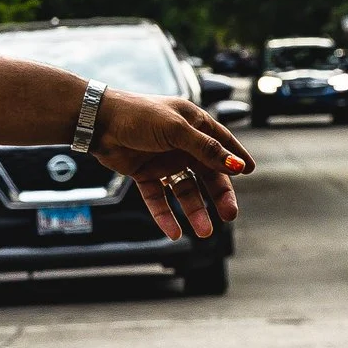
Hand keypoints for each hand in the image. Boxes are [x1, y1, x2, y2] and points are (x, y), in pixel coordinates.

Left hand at [92, 93, 254, 239]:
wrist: (98, 122)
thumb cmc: (138, 115)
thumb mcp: (176, 130)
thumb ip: (205, 149)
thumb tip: (236, 166)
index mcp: (194, 125)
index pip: (222, 143)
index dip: (235, 157)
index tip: (250, 171)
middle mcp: (181, 144)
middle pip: (206, 174)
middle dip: (219, 195)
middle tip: (230, 215)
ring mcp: (163, 160)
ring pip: (184, 190)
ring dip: (195, 210)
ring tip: (205, 231)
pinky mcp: (144, 174)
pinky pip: (158, 198)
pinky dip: (165, 215)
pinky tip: (174, 232)